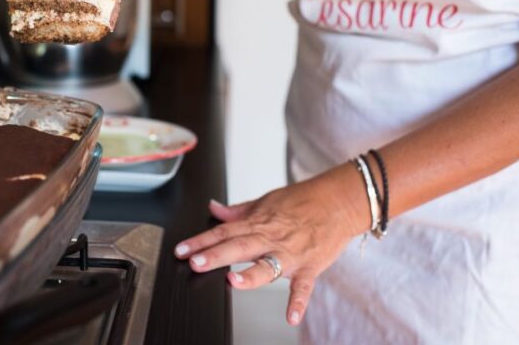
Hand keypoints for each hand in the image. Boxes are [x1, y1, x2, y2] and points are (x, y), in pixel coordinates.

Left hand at [174, 171, 364, 325]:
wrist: (338, 202)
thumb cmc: (302, 201)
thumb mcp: (265, 201)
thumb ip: (238, 211)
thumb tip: (214, 209)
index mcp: (257, 223)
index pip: (223, 232)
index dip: (200, 241)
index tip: (181, 250)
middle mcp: (271, 238)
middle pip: (239, 246)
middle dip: (216, 255)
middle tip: (196, 262)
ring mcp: (290, 254)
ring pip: (267, 265)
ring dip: (250, 274)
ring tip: (232, 281)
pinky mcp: (310, 267)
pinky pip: (304, 287)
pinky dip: (298, 302)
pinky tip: (291, 317)